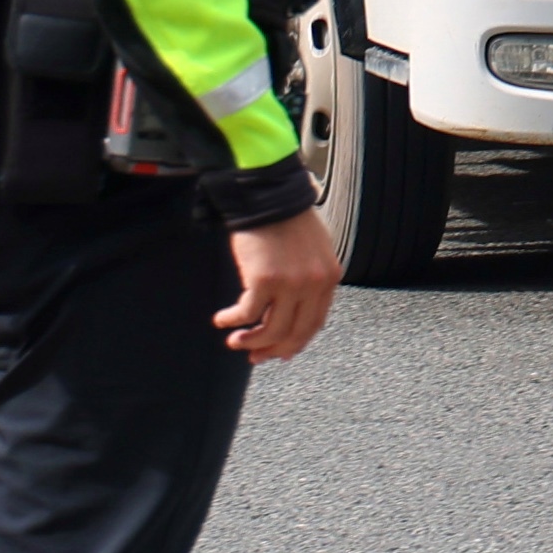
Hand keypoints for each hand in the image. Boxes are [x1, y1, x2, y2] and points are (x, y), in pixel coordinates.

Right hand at [217, 211, 343, 362]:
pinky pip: (248, 313)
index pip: (315, 322)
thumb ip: (310, 278)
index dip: (296, 342)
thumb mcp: (313, 250)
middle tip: (255, 356)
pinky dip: (233, 321)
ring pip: (272, 329)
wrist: (270, 196)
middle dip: (273, 349)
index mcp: (329, 277)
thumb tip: (292, 308)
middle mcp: (314, 284)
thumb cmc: (287, 219)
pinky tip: (223, 320)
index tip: (280, 352)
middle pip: (295, 332)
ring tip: (235, 342)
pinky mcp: (264, 280)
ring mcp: (291, 283)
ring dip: (251, 341)